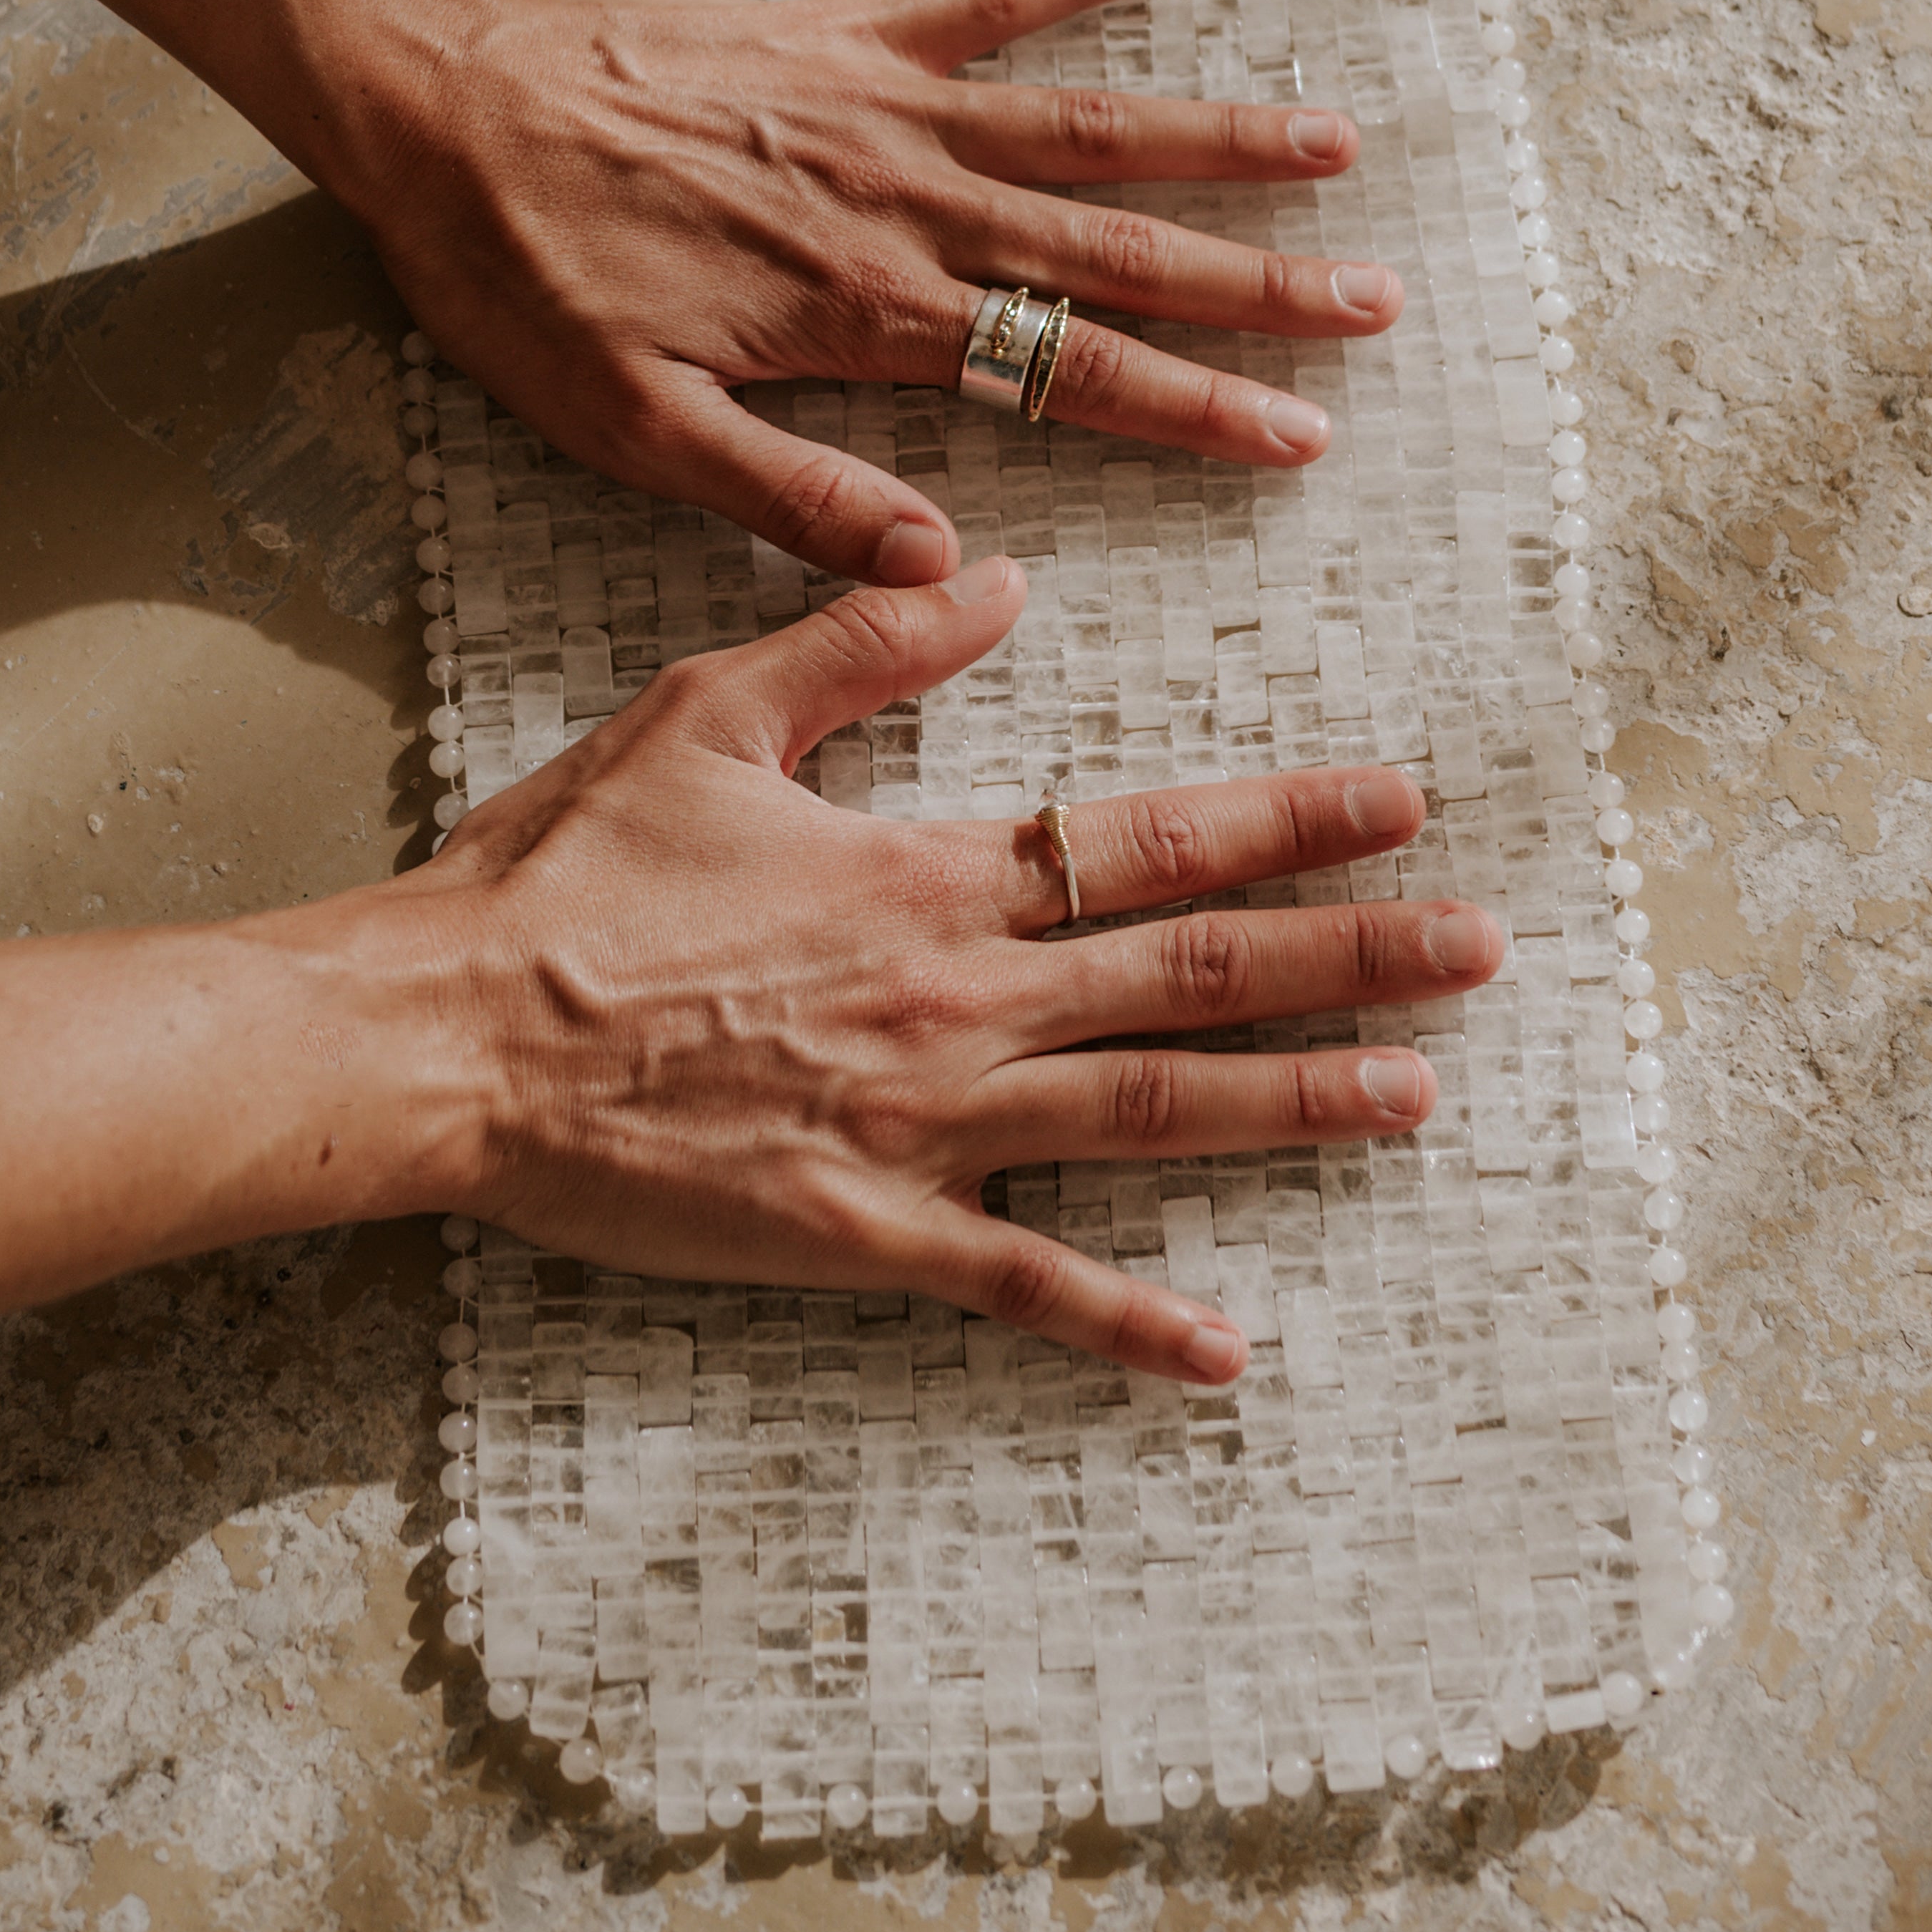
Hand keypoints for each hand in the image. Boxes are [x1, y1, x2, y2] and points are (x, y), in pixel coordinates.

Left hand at [363, 0, 1402, 583]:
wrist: (436, 108)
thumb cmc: (522, 282)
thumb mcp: (632, 429)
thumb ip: (793, 494)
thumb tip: (938, 566)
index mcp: (863, 311)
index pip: (1069, 370)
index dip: (1196, 407)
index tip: (1302, 434)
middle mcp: (898, 200)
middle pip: (1114, 248)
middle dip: (1254, 282)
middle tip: (1377, 300)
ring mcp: (874, 104)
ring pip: (1080, 123)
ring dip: (1211, 133)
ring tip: (1333, 142)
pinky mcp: (831, 30)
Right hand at [398, 560, 1503, 1384]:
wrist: (448, 1036)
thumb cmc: (565, 875)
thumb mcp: (710, 711)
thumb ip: (865, 641)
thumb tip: (998, 578)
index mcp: (925, 872)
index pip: (1149, 839)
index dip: (1288, 820)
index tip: (1402, 805)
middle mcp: (956, 997)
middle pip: (1195, 975)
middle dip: (1353, 958)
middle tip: (1483, 949)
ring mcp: (922, 1124)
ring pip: (1152, 1116)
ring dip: (1296, 1106)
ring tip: (1419, 1096)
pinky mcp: (863, 1231)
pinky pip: (1023, 1288)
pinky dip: (1129, 1326)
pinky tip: (1227, 1353)